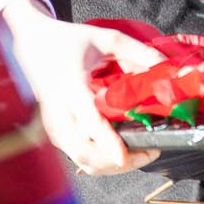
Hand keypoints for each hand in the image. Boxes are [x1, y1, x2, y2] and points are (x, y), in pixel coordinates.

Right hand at [0, 0, 163, 176]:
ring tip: (141, 151)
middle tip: (150, 150)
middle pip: (84, 151)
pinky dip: (101, 161)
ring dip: (112, 165)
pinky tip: (122, 150)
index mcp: (70, 86)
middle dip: (118, 161)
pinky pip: (78, 156)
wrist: (34, 45)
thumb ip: (139, 53)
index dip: (107, 142)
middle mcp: (58, 112)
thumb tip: (169, 70)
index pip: (88, 121)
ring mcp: (54, 126)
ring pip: (82, 160)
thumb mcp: (107, 38)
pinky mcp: (55, 134)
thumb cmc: (70, 41)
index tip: (123, 156)